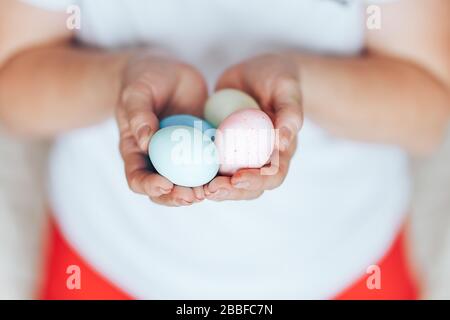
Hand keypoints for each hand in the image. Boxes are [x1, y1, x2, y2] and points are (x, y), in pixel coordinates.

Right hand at [116, 52, 207, 205]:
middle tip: (195, 195)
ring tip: (215, 189)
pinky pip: (211, 163)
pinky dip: (221, 172)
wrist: (167, 73)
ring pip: (191, 182)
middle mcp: (158, 160)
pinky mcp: (202, 148)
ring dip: (203, 190)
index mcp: (136, 152)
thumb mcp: (137, 92)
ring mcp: (181, 156)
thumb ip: (138, 114)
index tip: (165, 184)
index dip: (149, 186)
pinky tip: (233, 172)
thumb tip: (145, 141)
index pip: (137, 178)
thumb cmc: (144, 80)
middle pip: (165, 190)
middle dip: (179, 197)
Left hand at [204, 53, 302, 200]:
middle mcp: (260, 159)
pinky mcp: (221, 149)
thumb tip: (283, 142)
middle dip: (230, 191)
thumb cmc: (278, 79)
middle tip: (211, 188)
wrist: (257, 73)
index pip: (273, 176)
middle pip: (248, 187)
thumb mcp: (287, 89)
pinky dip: (198, 171)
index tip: (237, 178)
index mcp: (281, 151)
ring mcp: (239, 156)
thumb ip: (290, 112)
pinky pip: (210, 164)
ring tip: (197, 188)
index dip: (256, 181)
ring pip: (228, 182)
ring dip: (213, 188)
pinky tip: (182, 171)